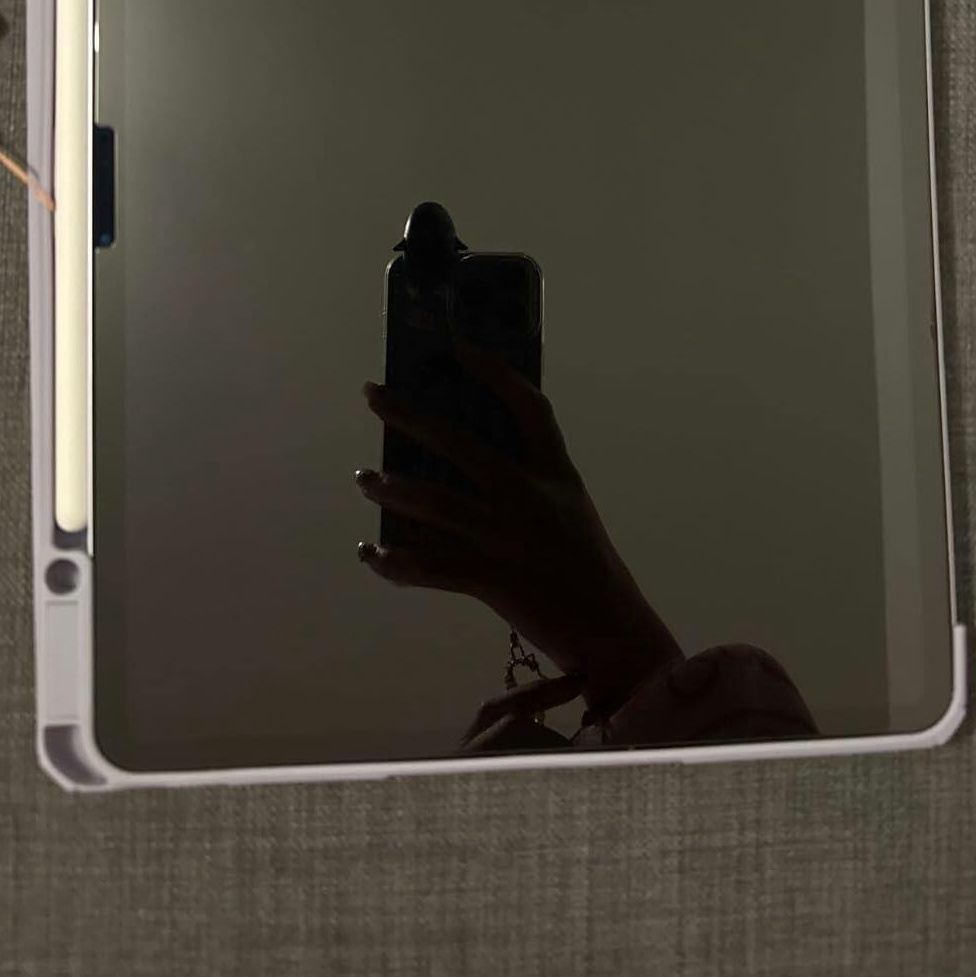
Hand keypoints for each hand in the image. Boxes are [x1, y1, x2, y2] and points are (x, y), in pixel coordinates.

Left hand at [356, 339, 680, 717]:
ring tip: (364, 478)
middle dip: (410, 416)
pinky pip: (430, 567)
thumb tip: (474, 460)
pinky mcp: (490, 578)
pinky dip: (395, 563)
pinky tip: (371, 554)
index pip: (529, 407)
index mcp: (555, 473)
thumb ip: (534, 480)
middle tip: (374, 394)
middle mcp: (528, 496)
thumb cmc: (589, 567)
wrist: (611, 631)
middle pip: (460, 444)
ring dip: (391, 489)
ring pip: (435, 503)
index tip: (459, 346)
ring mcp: (507, 537)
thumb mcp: (572, 508)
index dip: (495, 372)